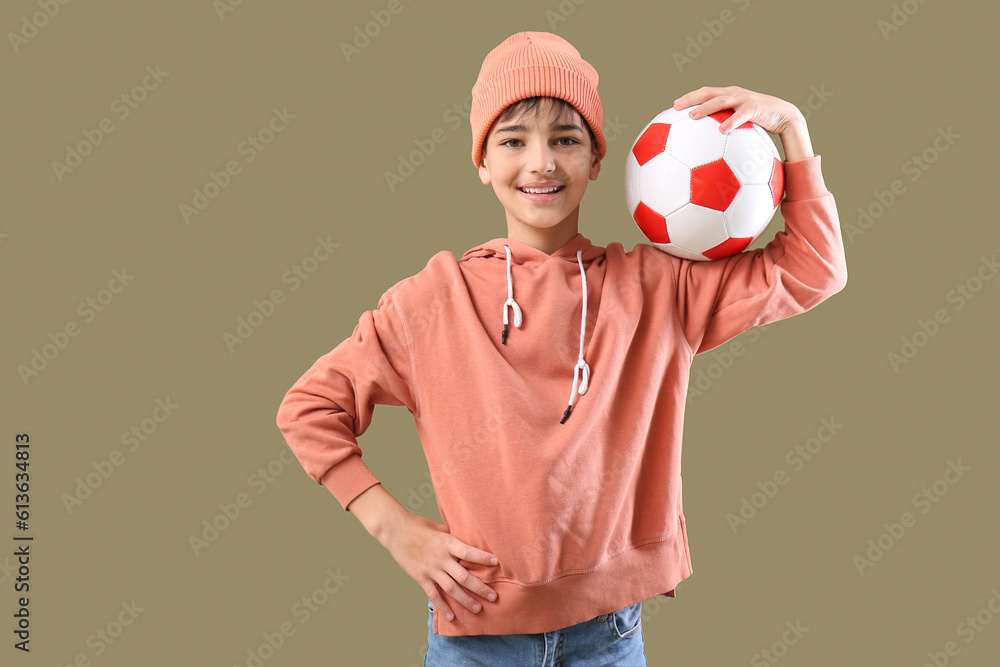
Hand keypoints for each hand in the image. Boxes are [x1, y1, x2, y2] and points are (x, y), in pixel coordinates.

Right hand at [381, 511, 499, 621]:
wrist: (396, 531)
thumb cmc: (419, 526)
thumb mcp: (440, 527)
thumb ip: (453, 536)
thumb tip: (468, 538)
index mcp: (447, 543)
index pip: (469, 552)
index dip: (483, 558)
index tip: (496, 562)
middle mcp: (441, 558)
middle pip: (463, 576)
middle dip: (480, 588)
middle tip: (493, 596)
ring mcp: (431, 570)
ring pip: (451, 588)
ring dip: (465, 600)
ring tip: (478, 608)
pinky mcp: (421, 578)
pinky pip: (434, 595)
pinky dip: (443, 606)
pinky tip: (452, 616)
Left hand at [673, 86, 813, 160]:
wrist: (785, 116)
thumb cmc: (759, 122)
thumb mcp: (740, 122)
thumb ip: (724, 127)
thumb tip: (708, 146)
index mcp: (728, 95)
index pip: (705, 92)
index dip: (690, 97)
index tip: (674, 106)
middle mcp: (734, 94)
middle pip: (708, 92)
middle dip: (691, 98)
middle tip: (676, 107)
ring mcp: (744, 99)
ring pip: (721, 101)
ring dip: (706, 108)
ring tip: (692, 116)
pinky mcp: (755, 108)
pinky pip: (740, 115)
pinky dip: (730, 122)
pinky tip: (721, 131)